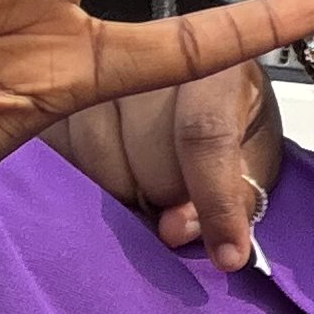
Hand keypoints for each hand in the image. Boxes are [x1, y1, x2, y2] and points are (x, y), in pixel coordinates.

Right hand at [43, 64, 289, 273]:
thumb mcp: (254, 157)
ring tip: (143, 182)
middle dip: (168, 200)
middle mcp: (154, 56)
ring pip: (100, 165)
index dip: (214, 201)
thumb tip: (173, 230)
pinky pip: (63, 158)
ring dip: (126, 195)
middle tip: (175, 199)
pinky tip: (109, 174)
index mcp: (219, 68)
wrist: (192, 83)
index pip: (205, 135)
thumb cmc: (232, 121)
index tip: (226, 256)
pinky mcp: (59, 89)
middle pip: (149, 159)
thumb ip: (235, 198)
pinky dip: (88, 182)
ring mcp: (98, 70)